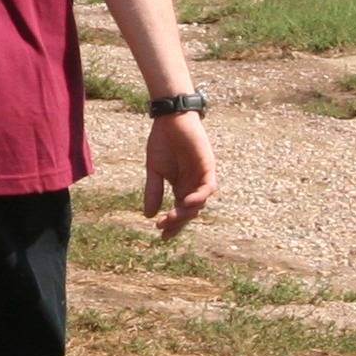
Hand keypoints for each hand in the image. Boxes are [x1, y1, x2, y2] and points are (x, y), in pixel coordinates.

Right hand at [143, 113, 214, 239]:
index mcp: (181, 186)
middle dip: (177, 222)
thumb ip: (153, 191)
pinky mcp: (208, 166)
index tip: (162, 237)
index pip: (179, 211)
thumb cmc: (162, 141)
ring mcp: (202, 176)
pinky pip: (208, 187)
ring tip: (171, 217)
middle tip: (163, 227)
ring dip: (186, 212)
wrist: (170, 118)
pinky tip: (186, 202)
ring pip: (199, 203)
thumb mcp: (154, 170)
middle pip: (190, 211)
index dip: (172, 225)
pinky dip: (199, 196)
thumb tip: (147, 215)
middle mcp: (193, 184)